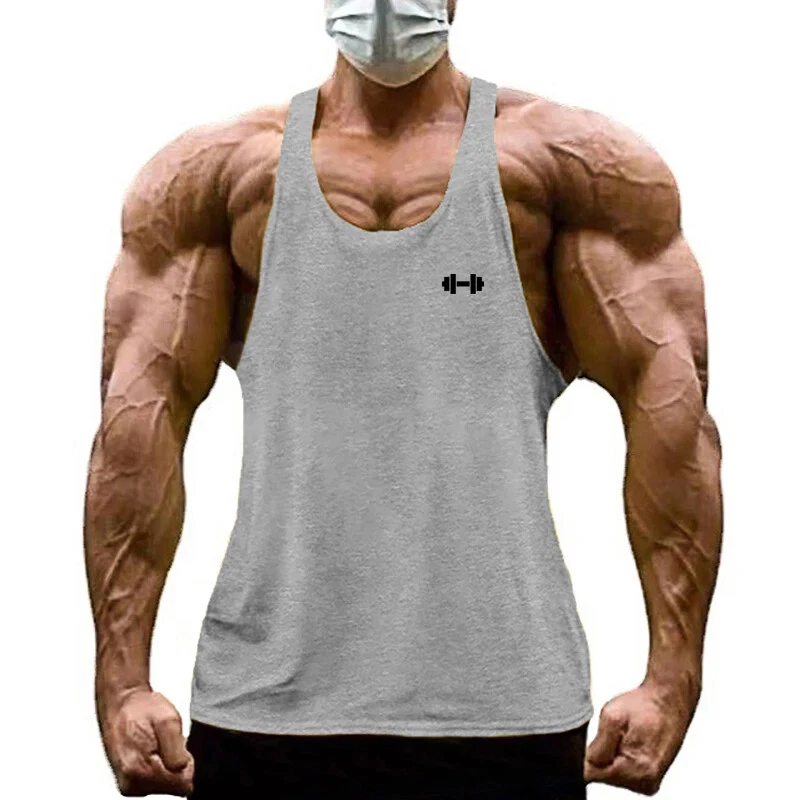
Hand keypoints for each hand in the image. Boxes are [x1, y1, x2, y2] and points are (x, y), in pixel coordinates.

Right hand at [98, 686, 194, 796]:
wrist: (121, 704)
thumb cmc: (142, 708)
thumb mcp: (168, 720)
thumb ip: (177, 751)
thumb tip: (183, 772)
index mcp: (140, 770)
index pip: (182, 784)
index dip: (185, 762)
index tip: (176, 745)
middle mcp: (131, 783)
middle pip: (173, 786)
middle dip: (175, 763)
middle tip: (163, 741)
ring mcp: (128, 785)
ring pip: (165, 784)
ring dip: (166, 764)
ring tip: (155, 743)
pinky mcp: (128, 783)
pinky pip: (155, 781)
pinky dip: (157, 766)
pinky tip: (150, 749)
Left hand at [584, 679, 697, 794]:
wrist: (668, 701)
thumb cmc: (644, 705)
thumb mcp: (611, 716)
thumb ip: (597, 747)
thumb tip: (584, 767)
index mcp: (637, 769)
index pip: (593, 774)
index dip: (589, 755)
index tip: (599, 740)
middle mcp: (646, 782)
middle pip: (603, 776)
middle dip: (602, 754)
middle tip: (617, 733)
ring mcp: (649, 783)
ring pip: (612, 774)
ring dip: (612, 756)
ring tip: (626, 736)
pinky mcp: (650, 780)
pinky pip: (623, 773)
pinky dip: (621, 758)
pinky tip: (631, 743)